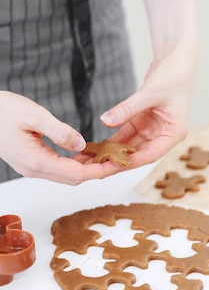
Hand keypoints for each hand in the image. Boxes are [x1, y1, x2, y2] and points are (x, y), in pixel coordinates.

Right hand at [0, 91, 121, 183]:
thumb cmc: (2, 110)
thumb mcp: (34, 115)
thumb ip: (60, 131)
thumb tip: (82, 144)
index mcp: (36, 161)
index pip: (76, 173)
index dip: (99, 170)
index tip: (116, 165)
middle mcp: (34, 169)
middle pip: (73, 178)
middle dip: (97, 172)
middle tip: (117, 161)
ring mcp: (31, 167)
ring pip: (66, 175)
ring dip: (86, 168)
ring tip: (106, 157)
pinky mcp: (30, 162)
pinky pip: (57, 168)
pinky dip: (74, 163)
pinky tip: (85, 152)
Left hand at [98, 42, 197, 166]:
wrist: (177, 58)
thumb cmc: (174, 75)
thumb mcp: (150, 92)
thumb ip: (127, 108)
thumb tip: (106, 120)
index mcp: (174, 133)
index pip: (150, 154)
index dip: (130, 161)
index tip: (110, 167)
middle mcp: (164, 136)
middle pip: (138, 154)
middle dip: (116, 162)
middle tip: (94, 170)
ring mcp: (153, 130)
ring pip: (129, 147)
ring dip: (112, 154)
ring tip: (91, 161)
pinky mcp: (143, 122)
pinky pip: (126, 135)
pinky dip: (112, 141)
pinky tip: (97, 147)